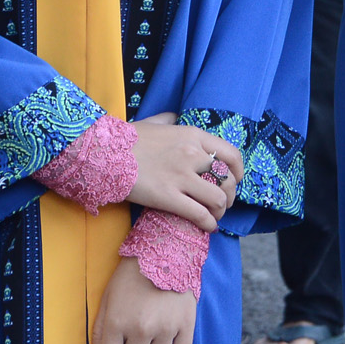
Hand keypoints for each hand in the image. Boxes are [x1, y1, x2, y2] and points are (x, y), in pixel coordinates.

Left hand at [88, 255, 196, 343]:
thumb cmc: (129, 278)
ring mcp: (166, 327)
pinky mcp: (187, 324)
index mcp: (116, 323)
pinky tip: (169, 333)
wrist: (165, 250)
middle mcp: (141, 328)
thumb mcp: (107, 302)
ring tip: (152, 331)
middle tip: (133, 341)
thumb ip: (101, 335)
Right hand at [128, 114, 242, 231]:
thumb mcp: (154, 122)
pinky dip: (209, 224)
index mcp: (193, 135)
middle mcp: (193, 154)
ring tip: (214, 216)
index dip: (238, 171)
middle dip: (230, 195)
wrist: (105, 152)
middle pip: (227, 179)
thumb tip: (175, 116)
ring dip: (220, 211)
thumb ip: (169, 119)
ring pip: (218, 198)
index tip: (236, 180)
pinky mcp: (168, 197)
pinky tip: (207, 228)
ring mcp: (182, 176)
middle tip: (223, 203)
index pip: (231, 154)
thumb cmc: (127, 138)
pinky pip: (199, 214)